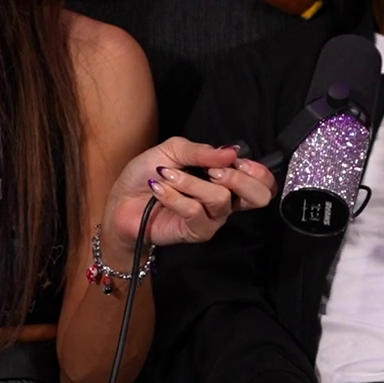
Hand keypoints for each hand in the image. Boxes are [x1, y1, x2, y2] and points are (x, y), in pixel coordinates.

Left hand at [106, 139, 274, 248]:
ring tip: (167, 176)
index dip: (258, 171)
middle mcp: (225, 201)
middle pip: (258, 197)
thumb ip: (203, 151)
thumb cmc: (147, 174)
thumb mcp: (173, 150)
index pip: (262, 182)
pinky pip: (195, 211)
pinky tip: (159, 189)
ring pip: (221, 199)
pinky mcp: (195, 232)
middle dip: (237, 178)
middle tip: (212, 171)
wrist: (121, 201)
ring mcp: (212, 219)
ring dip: (190, 182)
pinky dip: (175, 196)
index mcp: (225, 180)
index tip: (238, 160)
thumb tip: (232, 151)